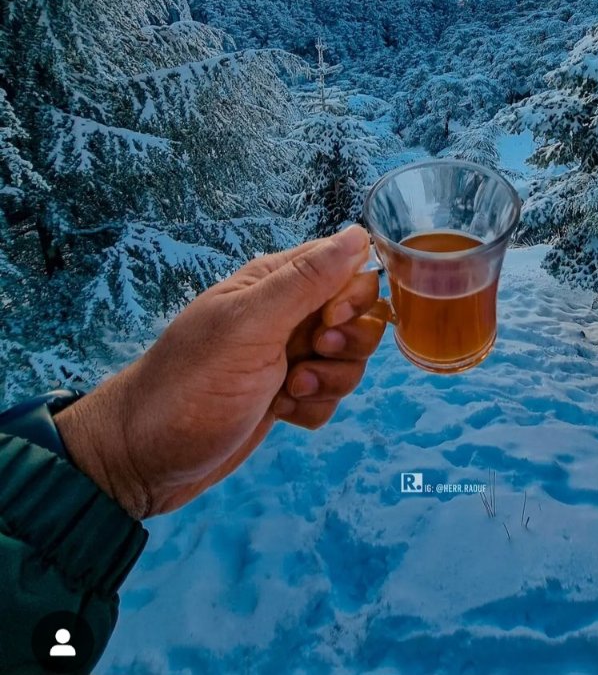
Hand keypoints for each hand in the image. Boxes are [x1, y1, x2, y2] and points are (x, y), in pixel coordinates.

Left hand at [55, 225, 385, 519]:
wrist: (143, 460)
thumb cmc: (188, 385)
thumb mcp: (249, 326)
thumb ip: (306, 280)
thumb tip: (358, 234)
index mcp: (274, 283)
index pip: (344, 265)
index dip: (350, 293)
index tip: (328, 321)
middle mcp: (286, 314)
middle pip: (358, 314)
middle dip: (347, 343)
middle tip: (306, 358)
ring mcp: (286, 356)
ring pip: (348, 358)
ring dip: (331, 380)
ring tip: (289, 392)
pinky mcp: (287, 396)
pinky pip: (330, 395)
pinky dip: (314, 408)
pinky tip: (282, 413)